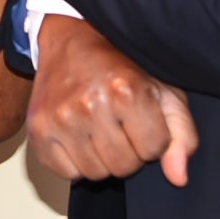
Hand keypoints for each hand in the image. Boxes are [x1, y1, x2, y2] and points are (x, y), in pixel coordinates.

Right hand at [28, 15, 196, 186]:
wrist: (71, 40)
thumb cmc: (121, 65)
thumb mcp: (163, 90)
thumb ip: (181, 134)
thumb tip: (178, 178)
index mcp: (126, 91)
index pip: (154, 150)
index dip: (152, 137)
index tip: (141, 117)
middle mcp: (90, 104)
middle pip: (124, 166)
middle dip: (128, 151)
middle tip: (118, 124)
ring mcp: (60, 118)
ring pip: (96, 174)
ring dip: (102, 158)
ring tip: (98, 129)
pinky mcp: (38, 129)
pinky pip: (67, 174)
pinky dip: (75, 162)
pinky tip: (78, 137)